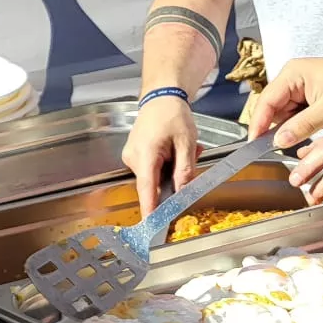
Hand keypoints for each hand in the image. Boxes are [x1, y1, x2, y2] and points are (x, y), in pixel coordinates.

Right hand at [122, 96, 199, 218]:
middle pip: (154, 183)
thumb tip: (182, 192)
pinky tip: (173, 148)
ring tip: (184, 148)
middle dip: (175, 176)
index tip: (151, 225)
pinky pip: (151, 169)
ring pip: (154, 176)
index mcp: (146, 154)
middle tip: (192, 155)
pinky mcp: (133, 155)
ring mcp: (131, 157)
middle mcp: (133, 158)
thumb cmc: (173, 115)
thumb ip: (184, 170)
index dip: (150, 208)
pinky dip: (165, 163)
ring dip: (172, 168)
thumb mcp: (186, 142)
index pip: (147, 188)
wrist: (160, 97)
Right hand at [250, 57, 322, 148]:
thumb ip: (302, 125)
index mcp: (293, 73)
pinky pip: (300, 116)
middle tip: (297, 139)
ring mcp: (303, 88)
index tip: (254, 143)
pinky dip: (310, 125)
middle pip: (274, 109)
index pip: (266, 100)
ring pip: (287, 115)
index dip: (259, 123)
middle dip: (283, 126)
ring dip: (299, 126)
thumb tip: (277, 140)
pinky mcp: (313, 98)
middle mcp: (294, 78)